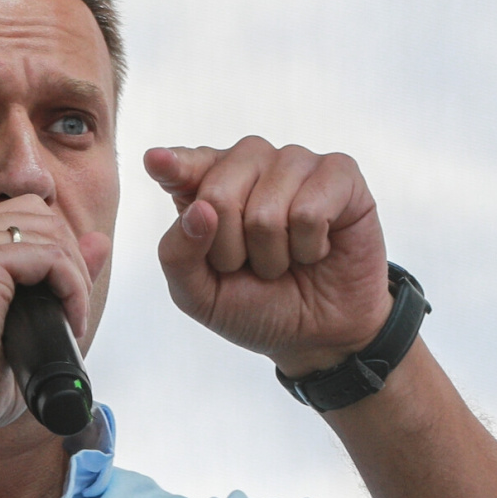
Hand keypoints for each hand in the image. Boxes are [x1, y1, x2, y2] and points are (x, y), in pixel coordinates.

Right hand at [0, 193, 110, 451]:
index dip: (57, 252)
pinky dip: (73, 289)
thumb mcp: (21, 315)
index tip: (63, 299)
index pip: (22, 212)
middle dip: (70, 260)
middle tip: (71, 312)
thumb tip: (100, 240)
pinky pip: (51, 257)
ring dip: (74, 278)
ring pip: (50, 232)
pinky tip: (70, 322)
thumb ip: (58, 272)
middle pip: (39, 214)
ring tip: (70, 320)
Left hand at [146, 136, 391, 375]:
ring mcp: (294, 164)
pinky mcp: (339, 175)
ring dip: (273, 254)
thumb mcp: (199, 295)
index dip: (173, 165)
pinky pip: (311, 210)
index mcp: (206, 185)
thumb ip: (179, 255)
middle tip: (250, 265)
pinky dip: (309, 246)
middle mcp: (248, 164)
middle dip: (231, 250)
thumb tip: (200, 210)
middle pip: (219, 194)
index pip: (184, 166)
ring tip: (285, 259)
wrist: (317, 334)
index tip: (157, 162)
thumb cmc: (255, 306)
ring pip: (266, 209)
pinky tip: (317, 248)